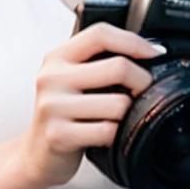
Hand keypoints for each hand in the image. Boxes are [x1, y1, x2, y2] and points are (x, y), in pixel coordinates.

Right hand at [18, 23, 163, 188]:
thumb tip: (148, 53)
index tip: (153, 53)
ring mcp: (53, 106)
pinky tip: (106, 134)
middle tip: (144, 91)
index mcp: (57, 57)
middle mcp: (52, 77)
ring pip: (119, 103)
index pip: (101, 34)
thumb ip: (98, 62)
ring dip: (128, 114)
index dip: (134, 41)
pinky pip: (108, 130)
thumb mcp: (72, 80)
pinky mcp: (59, 134)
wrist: (36, 154)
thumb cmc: (63, 115)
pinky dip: (115, 134)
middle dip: (143, 81)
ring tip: (117, 117)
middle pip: (118, 67)